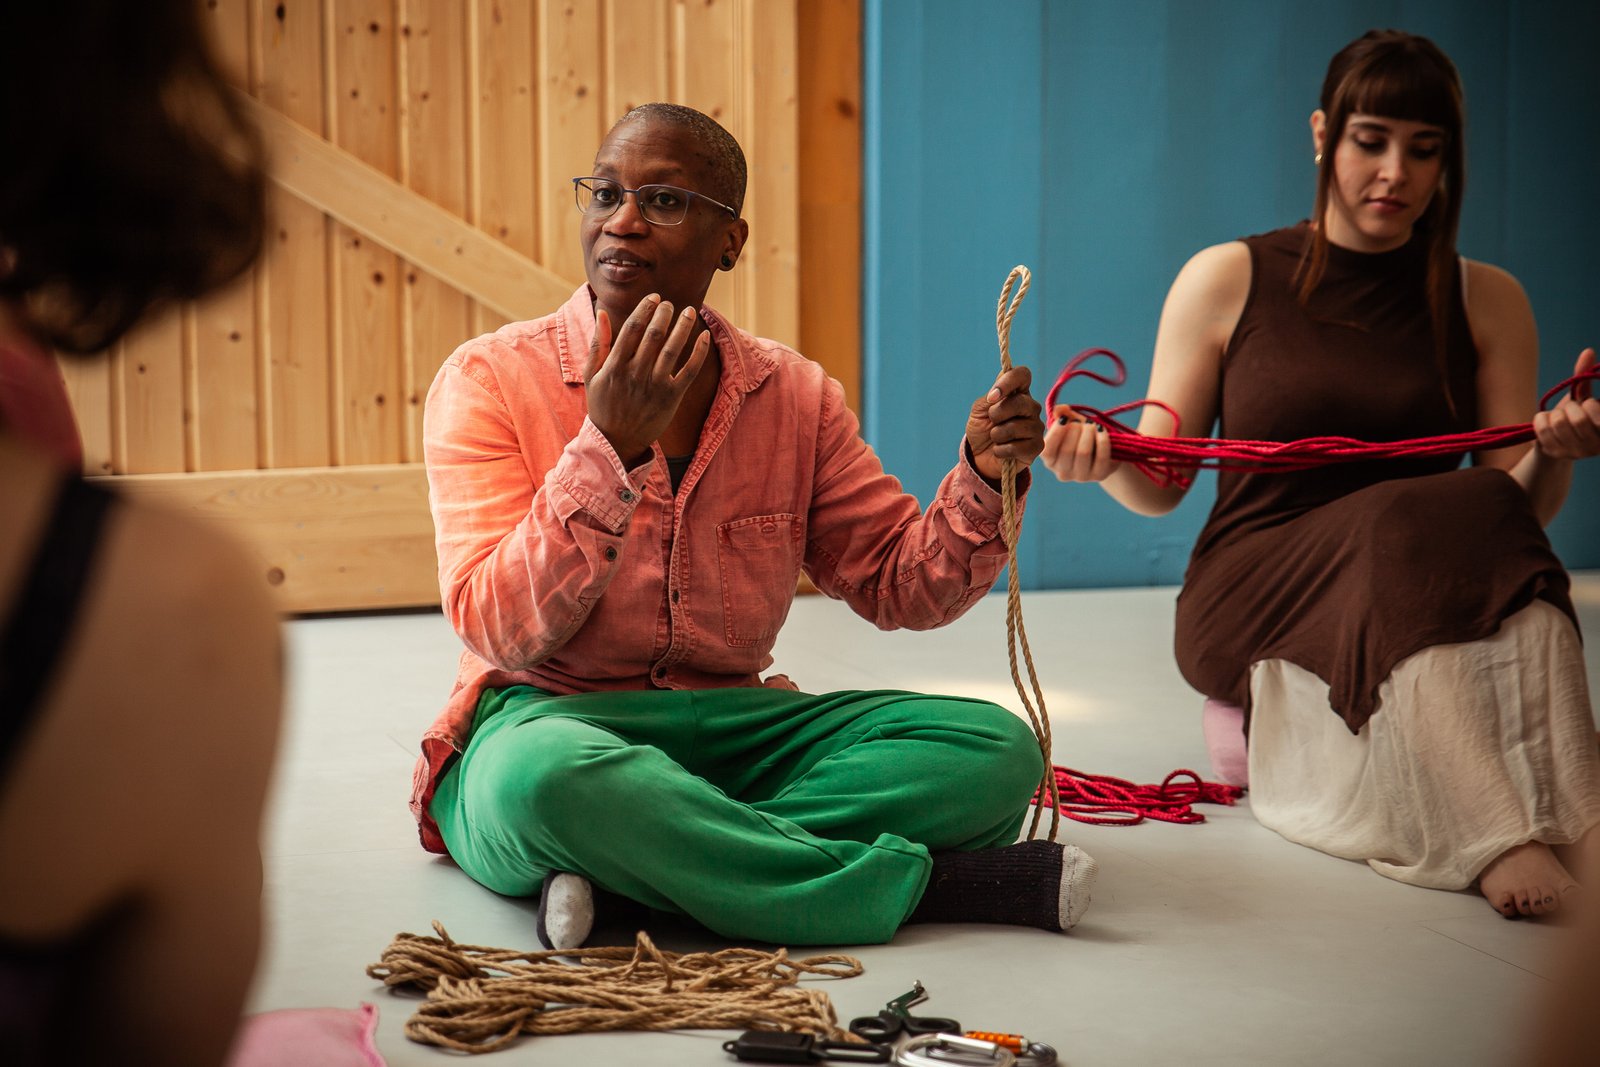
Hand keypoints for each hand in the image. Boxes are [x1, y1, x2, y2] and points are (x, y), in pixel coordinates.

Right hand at [583, 294, 711, 465]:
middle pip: (653, 336)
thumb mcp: (593, 375)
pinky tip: (704, 336)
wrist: (617, 441)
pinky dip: (699, 352)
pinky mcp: (671, 398)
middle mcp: (635, 374)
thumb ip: (598, 344)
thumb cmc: (603, 405)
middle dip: (664, 314)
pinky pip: (690, 371)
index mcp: (615, 366)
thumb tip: (601, 312)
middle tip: (670, 303)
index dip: (645, 309)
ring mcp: (654, 386)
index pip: (632, 329)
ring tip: (689, 312)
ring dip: (683, 327)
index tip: (654, 298)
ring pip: (673, 349)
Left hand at [965, 366, 1042, 480]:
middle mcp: (1031, 407)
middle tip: (991, 422)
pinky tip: (1001, 450)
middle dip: (997, 414)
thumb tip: (996, 394)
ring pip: (1016, 427)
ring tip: (996, 438)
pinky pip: (1016, 447)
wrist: (980, 456)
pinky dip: (1001, 450)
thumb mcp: (979, 411)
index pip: (1022, 374)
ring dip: (997, 435)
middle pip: (1021, 402)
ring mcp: (1036, 426)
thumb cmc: (982, 430)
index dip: (1008, 382)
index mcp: (1018, 393)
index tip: (992, 396)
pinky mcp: (1037, 446)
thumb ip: (989, 399)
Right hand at [1041, 405, 1117, 481]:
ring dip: (1088, 433)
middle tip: (1080, 422)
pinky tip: (1102, 430)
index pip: (1047, 450)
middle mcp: (1063, 473)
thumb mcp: (1069, 423)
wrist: (1102, 451)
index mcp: (1050, 461)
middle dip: (1075, 430)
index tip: (1064, 419)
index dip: (1056, 433)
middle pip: (1067, 451)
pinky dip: (1102, 440)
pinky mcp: (1099, 476)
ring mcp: (1081, 477)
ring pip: (1083, 453)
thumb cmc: (1080, 435)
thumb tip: (1059, 409)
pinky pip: (1101, 456)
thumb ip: (1061, 414)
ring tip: (1091, 424)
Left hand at [1532, 348, 1599, 460]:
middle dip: (1570, 408)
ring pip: (1559, 423)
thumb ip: (1585, 376)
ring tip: (1558, 417)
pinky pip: (1542, 429)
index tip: (1587, 404)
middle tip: (1570, 410)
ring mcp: (1574, 453)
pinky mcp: (1554, 454)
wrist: (1552, 439)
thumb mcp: (1582, 396)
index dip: (1590, 406)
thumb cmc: (1572, 415)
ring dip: (1555, 414)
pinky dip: (1540, 419)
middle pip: (1579, 420)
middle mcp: (1595, 447)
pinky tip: (1545, 422)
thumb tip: (1588, 351)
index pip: (1599, 417)